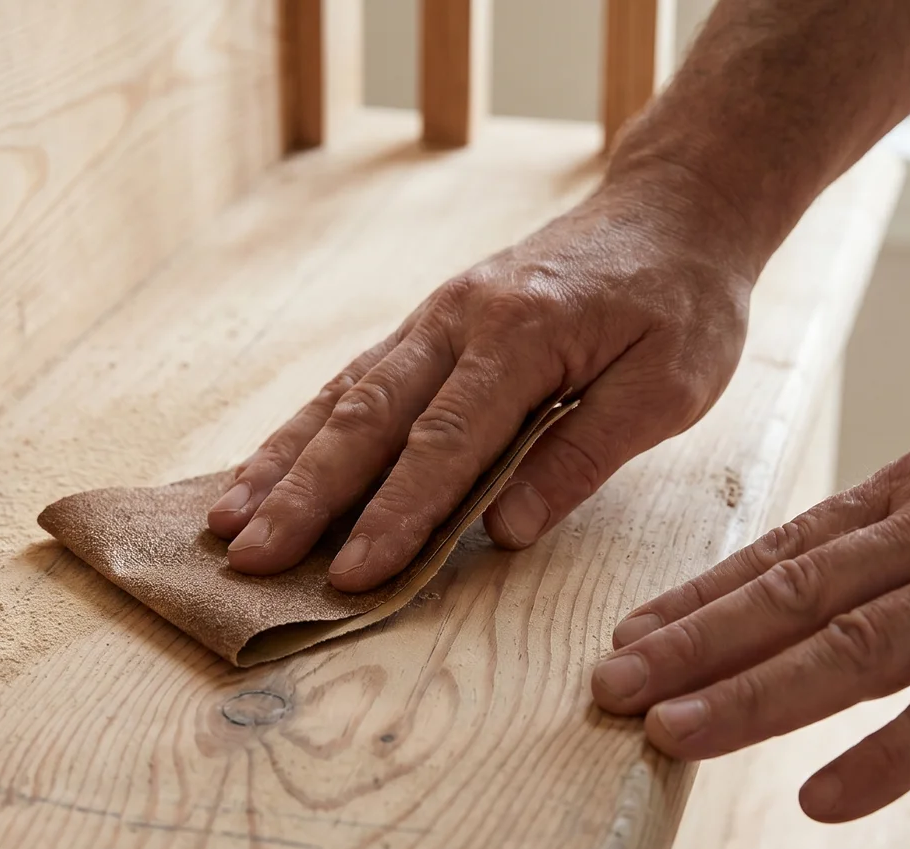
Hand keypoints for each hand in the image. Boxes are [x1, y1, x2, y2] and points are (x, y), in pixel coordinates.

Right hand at [206, 182, 752, 591]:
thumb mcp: (667, 386)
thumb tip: (504, 531)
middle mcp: (459, 320)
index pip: (446, 441)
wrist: (670, 211)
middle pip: (367, 417)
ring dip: (282, 463)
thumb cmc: (681, 304)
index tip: (354, 576)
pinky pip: (352, 380)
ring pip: (342, 396)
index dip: (396, 514)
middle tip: (252, 560)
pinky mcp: (428, 326)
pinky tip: (265, 472)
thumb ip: (584, 456)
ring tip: (228, 523)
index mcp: (522, 334)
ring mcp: (434, 318)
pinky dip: (302, 430)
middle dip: (305, 496)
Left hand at [589, 345, 909, 821]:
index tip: (630, 633)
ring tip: (668, 732)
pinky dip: (885, 758)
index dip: (701, 596)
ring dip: (750, 694)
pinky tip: (819, 799)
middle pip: (790, 594)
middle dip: (689, 644)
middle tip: (606, 687)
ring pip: (849, 646)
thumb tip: (860, 554)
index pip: (786, 548)